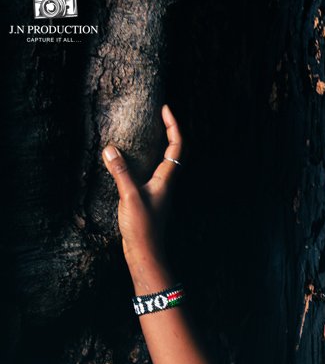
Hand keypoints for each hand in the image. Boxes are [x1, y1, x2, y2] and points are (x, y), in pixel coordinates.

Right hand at [102, 104, 182, 272]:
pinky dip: (147, 160)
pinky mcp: (150, 199)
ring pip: (165, 163)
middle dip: (169, 132)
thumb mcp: (129, 197)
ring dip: (160, 145)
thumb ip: (121, 173)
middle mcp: (166, 184)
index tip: (165, 108)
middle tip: (159, 115)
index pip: (176, 147)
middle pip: (174, 153)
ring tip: (148, 131)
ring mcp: (159, 192)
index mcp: (166, 180)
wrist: (145, 254)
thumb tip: (110, 149)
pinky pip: (152, 173)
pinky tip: (133, 160)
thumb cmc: (142, 228)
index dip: (173, 126)